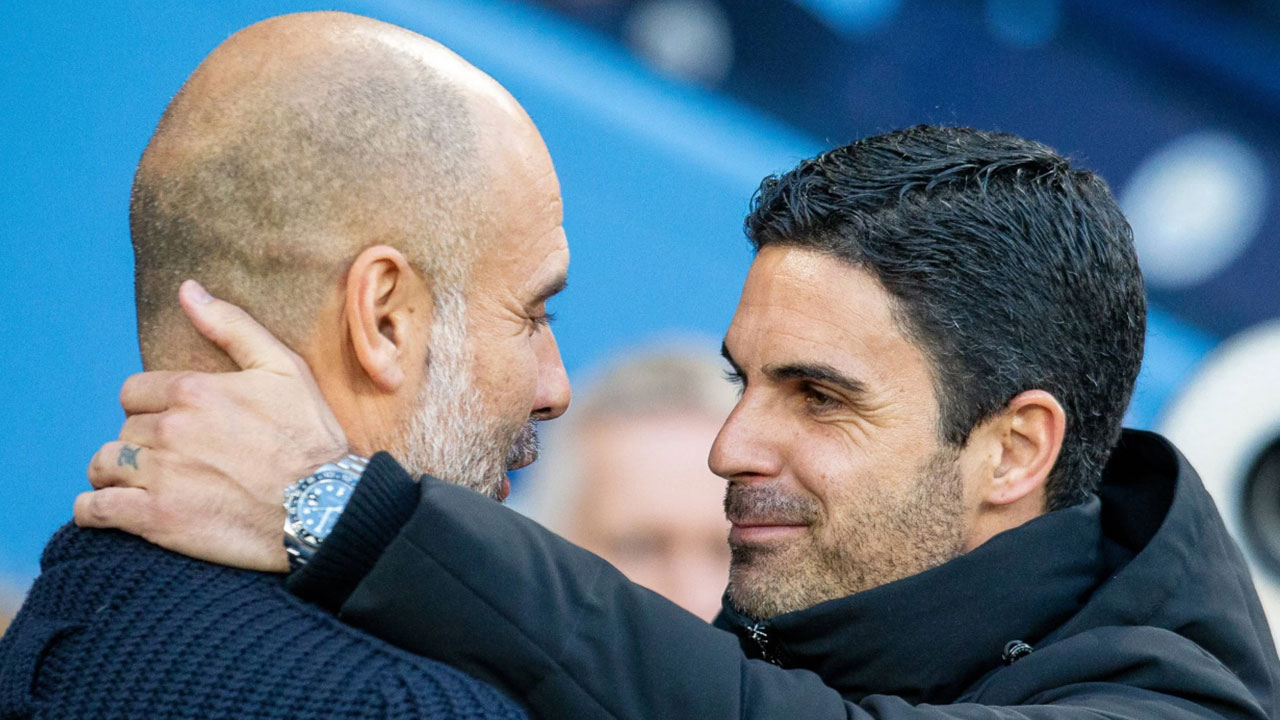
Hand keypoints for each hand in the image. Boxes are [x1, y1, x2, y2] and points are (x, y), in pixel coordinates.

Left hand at [75, 280, 348, 571]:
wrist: (328, 507)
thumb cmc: (310, 437)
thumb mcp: (284, 369)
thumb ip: (231, 326)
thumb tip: (188, 289)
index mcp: (194, 390)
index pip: (135, 392)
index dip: (153, 407)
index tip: (176, 425)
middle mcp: (171, 429)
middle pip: (125, 430)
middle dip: (143, 443)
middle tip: (176, 459)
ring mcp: (161, 475)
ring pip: (105, 465)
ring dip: (117, 474)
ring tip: (144, 485)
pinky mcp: (157, 519)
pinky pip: (96, 510)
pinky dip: (95, 510)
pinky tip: (110, 510)